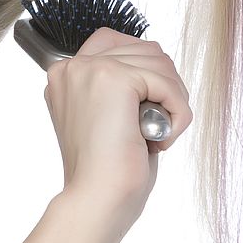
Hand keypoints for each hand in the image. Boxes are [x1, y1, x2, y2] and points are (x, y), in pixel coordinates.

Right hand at [44, 27, 191, 225]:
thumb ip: (118, 88)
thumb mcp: (106, 119)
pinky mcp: (114, 78)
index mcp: (64, 77)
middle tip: (159, 125)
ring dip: (173, 100)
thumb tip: (156, 67)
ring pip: (159, 62)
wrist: (96, 199)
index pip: (113, 43)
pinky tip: (162, 138)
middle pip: (143, 49)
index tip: (146, 107)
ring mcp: (90, 69)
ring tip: (159, 135)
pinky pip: (167, 82)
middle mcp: (71, 68)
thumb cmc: (103, 173)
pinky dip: (178, 111)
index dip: (142, 71)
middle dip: (163, 85)